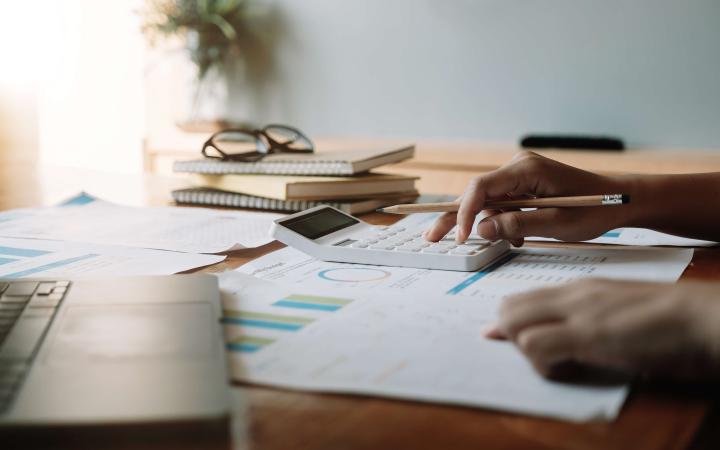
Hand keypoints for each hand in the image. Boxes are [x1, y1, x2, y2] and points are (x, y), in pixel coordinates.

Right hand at [424, 152, 630, 245]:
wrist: (620, 199)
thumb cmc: (594, 209)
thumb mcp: (556, 223)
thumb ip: (517, 225)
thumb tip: (481, 230)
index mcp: (525, 170)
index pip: (481, 188)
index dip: (465, 213)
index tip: (461, 238)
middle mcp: (517, 168)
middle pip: (476, 193)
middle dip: (455, 217)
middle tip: (431, 237)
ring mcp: (520, 176)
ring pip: (487, 202)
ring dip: (483, 224)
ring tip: (479, 241)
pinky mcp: (524, 187)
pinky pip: (502, 205)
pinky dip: (500, 222)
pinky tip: (511, 237)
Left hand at [487, 279, 719, 379]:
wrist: (700, 316)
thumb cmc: (667, 319)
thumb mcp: (619, 311)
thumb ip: (588, 318)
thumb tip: (565, 338)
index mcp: (580, 289)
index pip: (523, 298)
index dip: (510, 323)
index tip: (512, 341)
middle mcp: (572, 295)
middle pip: (509, 308)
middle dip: (512, 337)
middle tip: (544, 356)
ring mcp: (577, 312)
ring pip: (515, 325)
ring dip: (527, 352)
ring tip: (562, 364)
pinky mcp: (587, 334)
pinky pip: (536, 346)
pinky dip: (544, 365)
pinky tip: (572, 370)